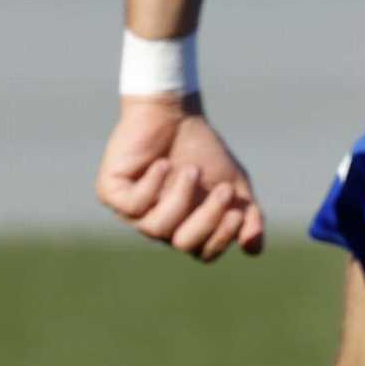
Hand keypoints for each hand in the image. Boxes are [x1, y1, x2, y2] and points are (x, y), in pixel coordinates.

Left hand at [97, 95, 265, 260]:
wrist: (173, 113)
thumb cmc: (202, 149)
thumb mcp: (235, 183)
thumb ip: (248, 215)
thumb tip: (252, 248)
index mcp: (187, 228)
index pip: (204, 252)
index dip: (221, 237)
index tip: (237, 211)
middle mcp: (160, 225)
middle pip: (183, 244)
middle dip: (207, 217)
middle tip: (223, 189)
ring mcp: (133, 212)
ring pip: (156, 228)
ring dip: (181, 197)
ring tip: (191, 169)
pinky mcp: (112, 193)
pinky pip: (133, 206)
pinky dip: (152, 185)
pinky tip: (162, 164)